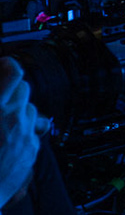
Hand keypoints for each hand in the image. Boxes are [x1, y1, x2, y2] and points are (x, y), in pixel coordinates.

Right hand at [0, 60, 39, 207]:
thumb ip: (0, 104)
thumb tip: (6, 79)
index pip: (13, 73)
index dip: (9, 66)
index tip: (4, 65)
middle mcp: (13, 119)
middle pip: (24, 89)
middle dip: (12, 89)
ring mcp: (25, 134)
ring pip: (30, 108)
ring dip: (18, 109)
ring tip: (1, 119)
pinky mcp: (31, 149)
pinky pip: (32, 129)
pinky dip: (22, 129)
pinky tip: (7, 138)